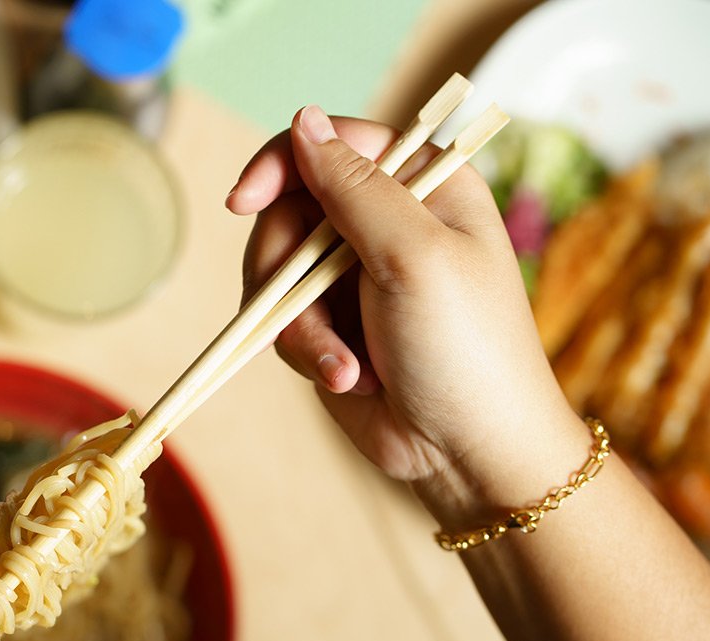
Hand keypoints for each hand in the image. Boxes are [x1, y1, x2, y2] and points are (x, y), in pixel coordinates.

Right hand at [229, 106, 584, 523]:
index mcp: (423, 187)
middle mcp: (385, 225)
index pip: (332, 144)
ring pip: (275, 272)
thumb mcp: (413, 255)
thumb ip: (355, 187)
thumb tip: (302, 120)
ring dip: (300, 325)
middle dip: (285, 268)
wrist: (467, 453)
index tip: (242, 202)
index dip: (279, 165)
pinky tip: (346, 378)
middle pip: (289, 211)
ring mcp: (354, 278)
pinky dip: (307, 352)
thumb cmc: (465, 348)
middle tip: (303, 310)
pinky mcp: (332, 327)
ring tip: (343, 365)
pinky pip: (282, 321)